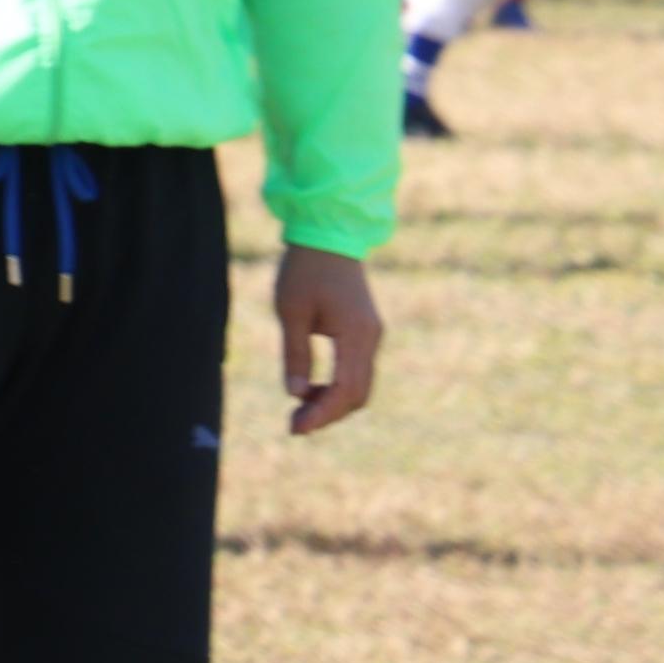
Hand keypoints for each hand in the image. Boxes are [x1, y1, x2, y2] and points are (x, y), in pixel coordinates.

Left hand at [276, 246, 380, 434]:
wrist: (328, 235)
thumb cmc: (304, 269)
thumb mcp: (290, 310)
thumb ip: (295, 354)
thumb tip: (296, 395)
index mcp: (356, 332)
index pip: (345, 389)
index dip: (322, 413)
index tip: (296, 427)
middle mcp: (371, 337)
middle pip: (358, 394)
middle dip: (329, 413)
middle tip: (294, 424)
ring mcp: (373, 334)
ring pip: (361, 386)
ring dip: (334, 402)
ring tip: (300, 410)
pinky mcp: (367, 331)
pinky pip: (358, 370)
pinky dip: (339, 386)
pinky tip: (313, 390)